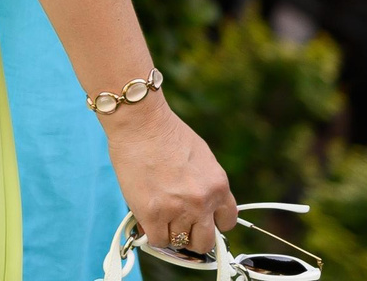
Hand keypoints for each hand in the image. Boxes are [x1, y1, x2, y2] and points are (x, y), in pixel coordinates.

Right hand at [103, 98, 236, 258]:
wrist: (140, 123)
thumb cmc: (165, 133)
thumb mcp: (201, 157)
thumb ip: (205, 184)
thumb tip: (200, 206)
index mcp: (218, 186)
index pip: (226, 222)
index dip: (211, 223)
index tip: (200, 219)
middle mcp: (202, 202)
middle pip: (205, 241)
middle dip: (192, 235)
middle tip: (178, 224)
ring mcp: (178, 210)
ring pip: (179, 243)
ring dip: (170, 232)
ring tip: (159, 218)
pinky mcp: (152, 214)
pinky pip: (157, 240)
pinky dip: (152, 234)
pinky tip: (147, 220)